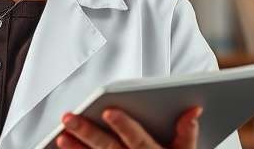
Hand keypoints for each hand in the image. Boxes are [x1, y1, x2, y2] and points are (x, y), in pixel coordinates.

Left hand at [56, 106, 201, 148]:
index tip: (109, 111)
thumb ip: (187, 132)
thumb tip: (193, 109)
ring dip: (76, 148)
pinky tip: (62, 146)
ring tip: (60, 135)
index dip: (124, 126)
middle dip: (88, 132)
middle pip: (108, 148)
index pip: (137, 139)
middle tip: (69, 117)